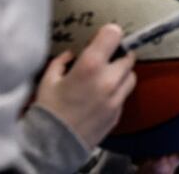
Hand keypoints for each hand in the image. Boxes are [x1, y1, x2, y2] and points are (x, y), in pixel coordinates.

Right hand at [33, 24, 135, 148]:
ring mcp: (115, 99)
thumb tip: (72, 54)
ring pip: (131, 76)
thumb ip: (62, 62)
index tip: (105, 36)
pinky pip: (123, 96)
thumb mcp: (48, 80)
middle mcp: (108, 80)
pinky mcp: (117, 114)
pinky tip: (100, 98)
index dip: (110, 34)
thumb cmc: (47, 111)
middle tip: (104, 59)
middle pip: (127, 56)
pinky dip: (116, 93)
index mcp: (90, 66)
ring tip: (104, 78)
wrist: (51, 146)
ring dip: (121, 74)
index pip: (114, 35)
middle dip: (117, 55)